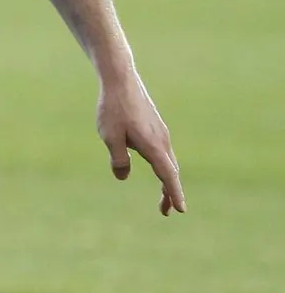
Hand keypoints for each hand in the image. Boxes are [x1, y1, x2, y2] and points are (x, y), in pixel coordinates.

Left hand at [97, 73, 185, 216]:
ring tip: (163, 197)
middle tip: (166, 211)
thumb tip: (123, 177)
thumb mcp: (110, 138)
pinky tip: (157, 168)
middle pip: (170, 172)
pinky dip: (164, 166)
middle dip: (170, 192)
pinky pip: (163, 152)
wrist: (121, 80)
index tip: (181, 209)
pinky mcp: (155, 127)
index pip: (167, 176)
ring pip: (168, 162)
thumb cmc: (113, 109)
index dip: (174, 193)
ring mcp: (160, 133)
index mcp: (153, 146)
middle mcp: (162, 141)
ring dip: (167, 180)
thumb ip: (118, 160)